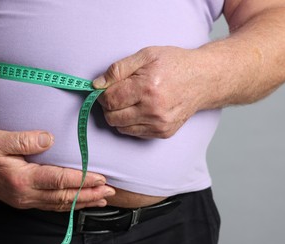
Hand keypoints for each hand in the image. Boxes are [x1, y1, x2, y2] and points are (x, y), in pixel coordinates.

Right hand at [0, 130, 114, 210]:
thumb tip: (49, 138)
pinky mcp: (23, 200)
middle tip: (111, 192)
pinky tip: (78, 202)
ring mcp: (24, 200)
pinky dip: (68, 205)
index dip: (82, 179)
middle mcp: (25, 194)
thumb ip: (24, 139)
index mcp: (21, 179)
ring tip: (102, 199)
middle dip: (89, 195)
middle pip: (64, 197)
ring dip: (82, 202)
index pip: (58, 180)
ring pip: (60, 204)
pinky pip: (51, 205)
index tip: (101, 178)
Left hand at [93, 46, 208, 138]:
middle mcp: (153, 109)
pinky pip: (134, 133)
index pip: (109, 99)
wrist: (203, 79)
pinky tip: (140, 109)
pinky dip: (131, 122)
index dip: (102, 94)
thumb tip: (96, 84)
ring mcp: (159, 124)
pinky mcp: (163, 132)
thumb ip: (118, 69)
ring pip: (120, 127)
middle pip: (112, 117)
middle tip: (118, 94)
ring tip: (130, 101)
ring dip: (119, 115)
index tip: (105, 88)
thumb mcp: (146, 55)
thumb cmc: (174, 64)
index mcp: (147, 87)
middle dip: (109, 106)